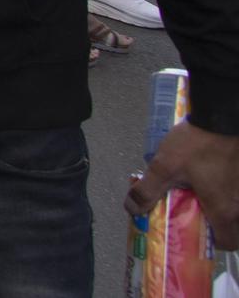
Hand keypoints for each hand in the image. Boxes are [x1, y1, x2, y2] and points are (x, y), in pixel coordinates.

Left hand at [127, 120, 238, 247]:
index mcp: (225, 209)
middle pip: (234, 226)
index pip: (227, 242)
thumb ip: (147, 190)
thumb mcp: (164, 166)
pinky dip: (228, 189)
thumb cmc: (198, 144)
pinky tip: (212, 176)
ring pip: (237, 207)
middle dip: (217, 224)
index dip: (212, 243)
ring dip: (223, 205)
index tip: (195, 234)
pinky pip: (238, 190)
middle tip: (196, 213)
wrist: (223, 117)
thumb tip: (132, 209)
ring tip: (201, 193)